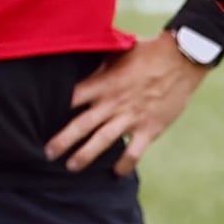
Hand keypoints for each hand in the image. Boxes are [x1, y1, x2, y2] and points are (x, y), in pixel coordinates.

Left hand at [45, 31, 208, 175]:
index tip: (39, 117)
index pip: (72, 97)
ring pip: (102, 141)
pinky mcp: (150, 128)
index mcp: (104, 82)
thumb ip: (99, 60)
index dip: (54, 107)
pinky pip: (133, 152)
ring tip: (71, 167)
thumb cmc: (149, 51)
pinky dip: (124, 164)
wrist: (183, 59)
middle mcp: (114, 102)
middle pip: (82, 125)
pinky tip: (116, 173)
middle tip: (47, 154)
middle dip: (62, 141)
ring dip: (85, 156)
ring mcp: (132, 117)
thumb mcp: (120, 49)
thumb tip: (80, 53)